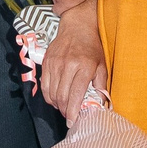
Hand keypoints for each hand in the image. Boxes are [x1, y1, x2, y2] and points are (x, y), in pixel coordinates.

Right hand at [39, 0, 107, 116]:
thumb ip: (101, 85)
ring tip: (63, 108)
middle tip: (69, 116)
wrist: (77, 25)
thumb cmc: (92, 47)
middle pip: (62, 96)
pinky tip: (55, 98)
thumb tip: (100, 104)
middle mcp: (68, 65)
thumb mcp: (102, 65)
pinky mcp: (46, 62)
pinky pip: (44, 85)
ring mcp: (55, 63)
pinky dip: (48, 96)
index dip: (73, 112)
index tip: (73, 122)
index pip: (76, 95)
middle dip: (65, 111)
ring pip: (51, 93)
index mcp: (84, 67)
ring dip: (56, 105)